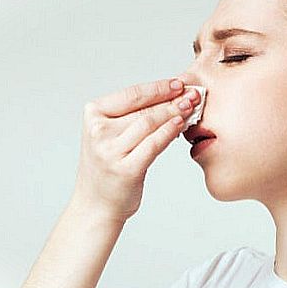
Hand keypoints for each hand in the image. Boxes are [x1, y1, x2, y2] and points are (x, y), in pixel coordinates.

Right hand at [72, 78, 199, 222]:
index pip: (132, 95)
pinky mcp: (126, 169)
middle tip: (193, 94)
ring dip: (174, 113)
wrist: (96, 204)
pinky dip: (169, 132)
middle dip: (172, 99)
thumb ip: (133, 116)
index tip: (179, 83)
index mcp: (93, 115)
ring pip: (150, 123)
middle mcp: (99, 131)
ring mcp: (111, 151)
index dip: (159, 88)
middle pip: (144, 109)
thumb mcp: (112, 134)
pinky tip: (180, 124)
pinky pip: (154, 144)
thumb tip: (170, 96)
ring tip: (191, 107)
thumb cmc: (108, 166)